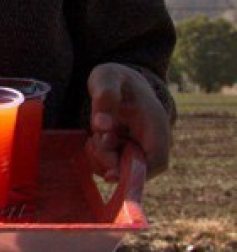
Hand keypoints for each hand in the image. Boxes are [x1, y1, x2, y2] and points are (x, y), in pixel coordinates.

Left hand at [86, 63, 171, 180]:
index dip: (138, 174)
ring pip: (121, 171)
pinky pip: (112, 168)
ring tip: (94, 135)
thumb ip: (105, 96)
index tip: (111, 174)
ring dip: (101, 158)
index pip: (158, 161)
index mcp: (155, 123)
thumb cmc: (115, 78)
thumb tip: (102, 126)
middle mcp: (152, 140)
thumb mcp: (106, 77)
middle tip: (94, 140)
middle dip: (109, 161)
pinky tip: (95, 140)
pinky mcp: (127, 153)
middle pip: (135, 170)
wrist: (120, 81)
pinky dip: (98, 159)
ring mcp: (140, 149)